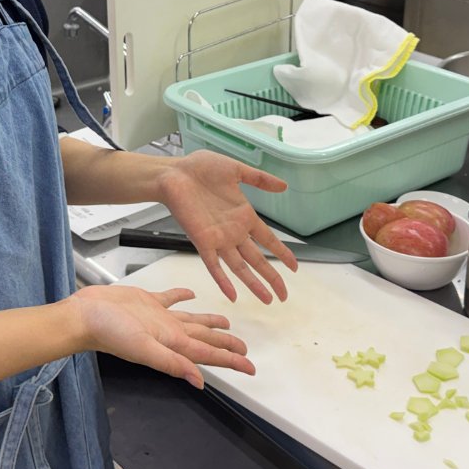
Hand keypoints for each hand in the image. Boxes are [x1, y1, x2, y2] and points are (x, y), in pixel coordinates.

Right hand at [67, 284, 254, 388]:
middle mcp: (169, 332)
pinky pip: (170, 299)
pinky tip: (190, 293)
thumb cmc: (108, 332)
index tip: (249, 366)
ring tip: (226, 323)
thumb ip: (173, 363)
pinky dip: (182, 296)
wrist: (84, 315)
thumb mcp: (144, 349)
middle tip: (243, 349)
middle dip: (225, 345)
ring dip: (209, 322)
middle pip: (205, 339)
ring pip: (192, 320)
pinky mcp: (146, 302)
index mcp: (172, 343)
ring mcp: (158, 317)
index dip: (231, 360)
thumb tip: (199, 381)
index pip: (209, 353)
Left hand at [154, 150, 297, 303]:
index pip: (268, 240)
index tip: (294, 267)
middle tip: (284, 295)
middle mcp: (233, 231)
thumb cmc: (200, 168)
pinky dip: (223, 281)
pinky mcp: (202, 241)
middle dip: (272, 277)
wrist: (174, 172)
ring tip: (267, 300)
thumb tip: (284, 186)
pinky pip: (214, 266)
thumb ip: (260, 179)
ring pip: (240, 267)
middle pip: (257, 259)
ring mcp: (218, 239)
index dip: (281, 253)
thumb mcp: (236, 170)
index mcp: (243, 216)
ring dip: (254, 284)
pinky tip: (233, 295)